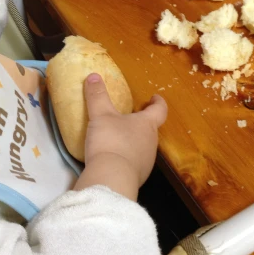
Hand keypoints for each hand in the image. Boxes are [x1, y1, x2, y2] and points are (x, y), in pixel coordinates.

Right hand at [74, 74, 167, 199]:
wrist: (111, 178)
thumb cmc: (110, 141)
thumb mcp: (100, 115)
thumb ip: (97, 96)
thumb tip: (93, 76)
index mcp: (147, 125)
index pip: (160, 110)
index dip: (158, 102)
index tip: (155, 97)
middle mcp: (151, 142)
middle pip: (151, 129)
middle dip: (143, 122)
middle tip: (131, 117)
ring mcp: (147, 162)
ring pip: (143, 146)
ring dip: (135, 141)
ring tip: (120, 137)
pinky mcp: (137, 177)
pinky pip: (134, 163)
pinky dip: (127, 157)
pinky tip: (114, 158)